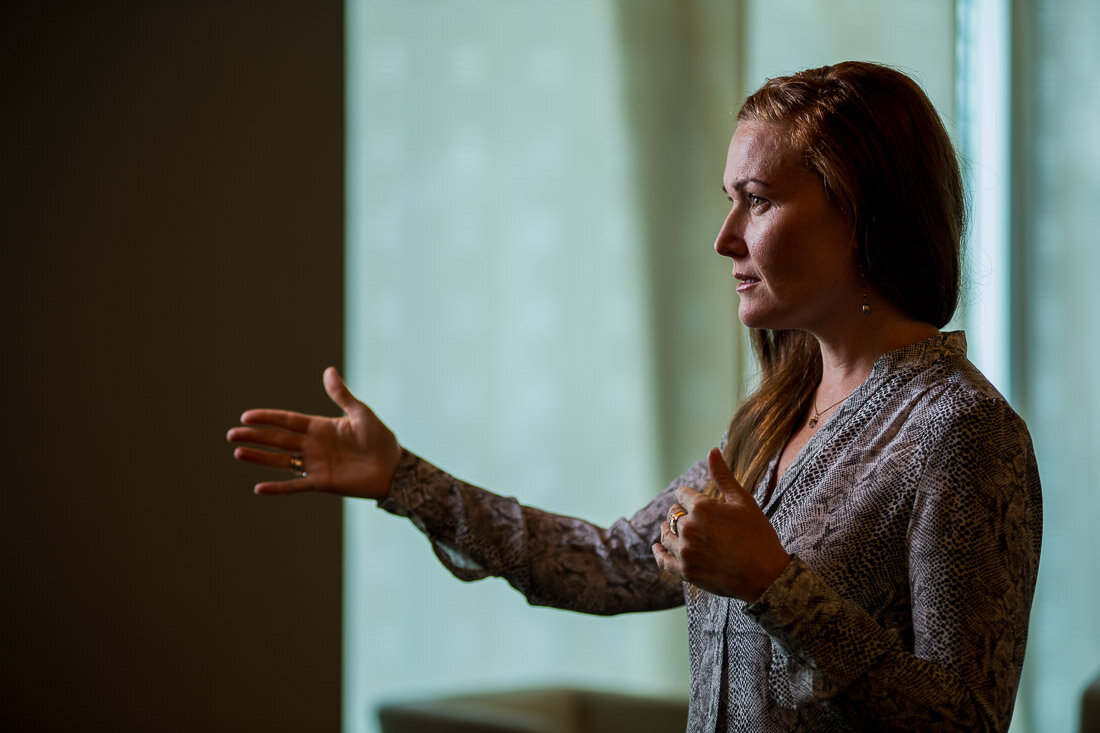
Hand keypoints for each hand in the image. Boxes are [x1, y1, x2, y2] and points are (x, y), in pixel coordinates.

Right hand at [226, 367, 402, 498]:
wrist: (394, 467)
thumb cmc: (380, 438)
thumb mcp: (360, 413)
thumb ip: (341, 395)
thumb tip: (328, 370)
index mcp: (321, 427)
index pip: (288, 421)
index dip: (268, 418)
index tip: (246, 416)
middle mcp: (313, 446)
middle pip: (278, 440)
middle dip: (256, 436)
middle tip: (231, 434)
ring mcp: (316, 465)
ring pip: (281, 461)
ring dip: (260, 457)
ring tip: (238, 452)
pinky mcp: (323, 483)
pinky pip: (296, 485)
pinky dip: (279, 487)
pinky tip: (259, 488)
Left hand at [652, 448, 790, 601]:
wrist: (766, 576)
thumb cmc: (758, 536)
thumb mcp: (743, 502)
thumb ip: (723, 476)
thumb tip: (712, 450)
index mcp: (701, 507)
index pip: (682, 494)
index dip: (687, 495)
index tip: (690, 498)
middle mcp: (688, 527)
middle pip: (673, 514)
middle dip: (678, 512)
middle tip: (684, 515)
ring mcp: (685, 550)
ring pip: (666, 535)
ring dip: (667, 530)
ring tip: (668, 529)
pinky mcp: (685, 571)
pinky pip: (662, 560)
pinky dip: (658, 552)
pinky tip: (656, 547)